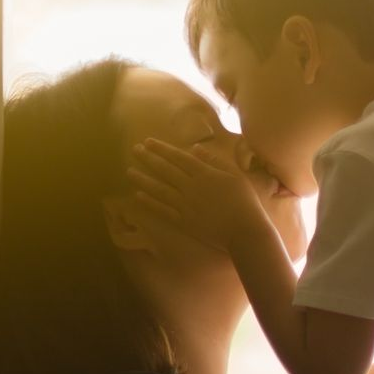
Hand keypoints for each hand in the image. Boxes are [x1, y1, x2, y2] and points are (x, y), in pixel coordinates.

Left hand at [128, 135, 269, 256]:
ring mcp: (185, 204)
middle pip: (166, 170)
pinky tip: (138, 196)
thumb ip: (214, 160)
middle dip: (149, 159)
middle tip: (134, 150)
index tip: (148, 142)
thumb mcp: (234, 174)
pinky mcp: (184, 221)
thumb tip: (195, 148)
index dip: (162, 149)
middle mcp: (191, 186)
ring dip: (143, 179)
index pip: (178, 157)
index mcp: (204, 173)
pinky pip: (163, 210)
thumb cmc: (244, 202)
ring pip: (160, 189)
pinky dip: (150, 202)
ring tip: (129, 171)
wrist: (244, 231)